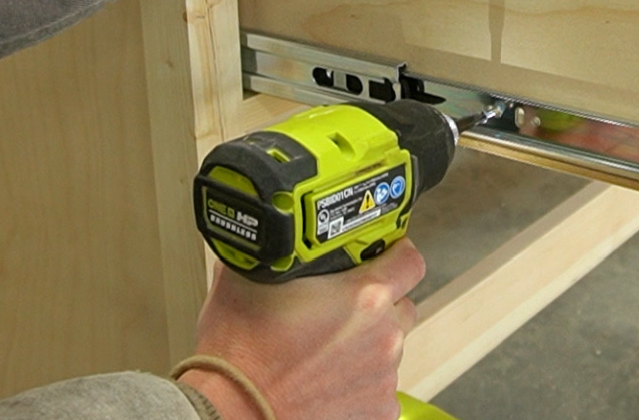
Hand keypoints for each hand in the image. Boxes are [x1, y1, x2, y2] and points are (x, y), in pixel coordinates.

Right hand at [180, 238, 425, 419]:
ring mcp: (383, 378)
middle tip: (339, 311)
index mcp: (366, 297)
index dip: (396, 254)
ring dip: (366, 346)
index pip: (410, 260)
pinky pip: (379, 387)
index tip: (381, 256)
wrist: (228, 415)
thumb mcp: (248, 279)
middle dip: (378, 304)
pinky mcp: (378, 412)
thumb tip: (272, 236)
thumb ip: (275, 251)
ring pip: (388, 348)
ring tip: (323, 353)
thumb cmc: (238, 355)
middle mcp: (383, 337)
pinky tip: (326, 382)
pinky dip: (360, 383)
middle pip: (401, 306)